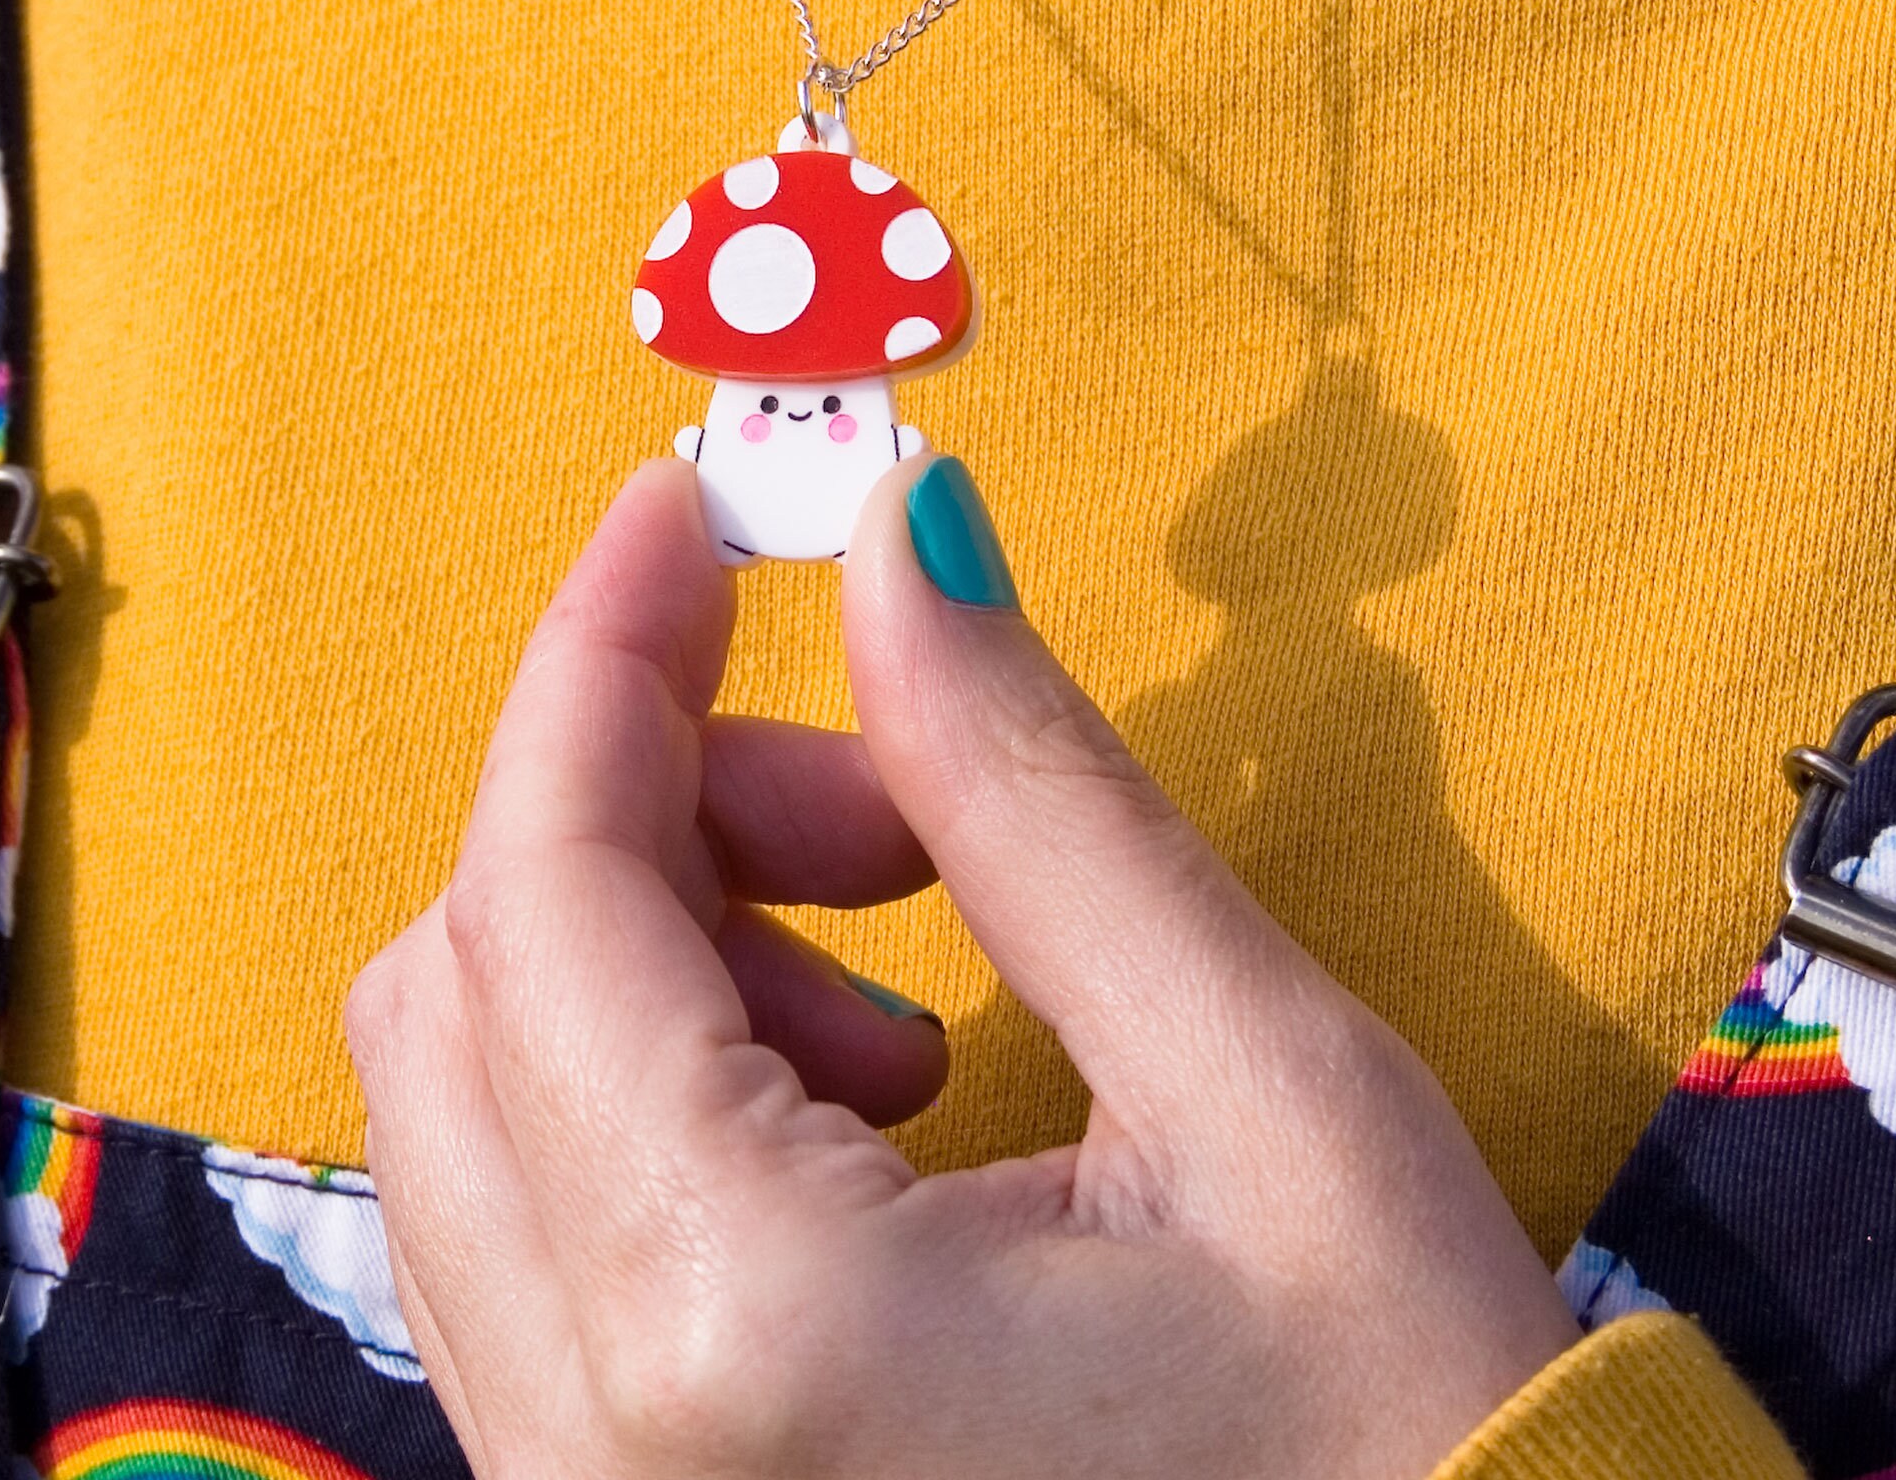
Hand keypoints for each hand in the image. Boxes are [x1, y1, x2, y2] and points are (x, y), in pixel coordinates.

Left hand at [345, 457, 1576, 1479]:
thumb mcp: (1270, 1100)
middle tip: (880, 803)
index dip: (603, 658)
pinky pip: (524, 1255)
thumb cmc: (1436, 1478)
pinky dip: (639, 1110)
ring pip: (469, 1120)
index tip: (687, 514)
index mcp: (738, 1326)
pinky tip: (856, 1121)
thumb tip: (897, 540)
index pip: (545, 890)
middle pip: (459, 990)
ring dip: (644, 968)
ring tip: (910, 1002)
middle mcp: (594, 1445)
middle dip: (647, 817)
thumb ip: (1033, 799)